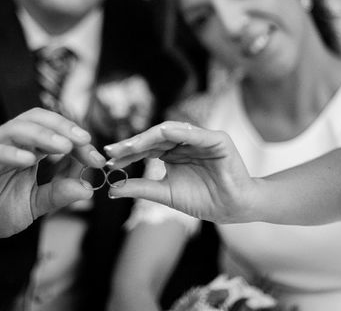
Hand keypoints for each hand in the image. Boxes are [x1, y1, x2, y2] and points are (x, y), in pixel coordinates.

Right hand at [0, 108, 106, 241]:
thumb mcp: (35, 205)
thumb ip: (58, 194)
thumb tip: (87, 188)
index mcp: (28, 148)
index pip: (55, 132)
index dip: (78, 140)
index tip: (97, 158)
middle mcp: (10, 143)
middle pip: (36, 119)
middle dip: (63, 126)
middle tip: (84, 140)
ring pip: (15, 128)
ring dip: (42, 135)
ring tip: (63, 147)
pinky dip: (10, 153)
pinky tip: (28, 160)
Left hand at [105, 121, 261, 223]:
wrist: (233, 209)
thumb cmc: (203, 200)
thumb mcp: (166, 193)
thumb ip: (141, 188)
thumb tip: (112, 189)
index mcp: (172, 152)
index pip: (145, 148)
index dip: (126, 153)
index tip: (107, 160)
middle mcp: (184, 142)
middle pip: (153, 138)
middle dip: (131, 144)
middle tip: (112, 150)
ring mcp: (200, 138)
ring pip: (170, 131)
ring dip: (148, 137)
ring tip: (129, 146)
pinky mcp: (216, 139)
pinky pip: (195, 133)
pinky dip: (178, 132)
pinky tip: (159, 135)